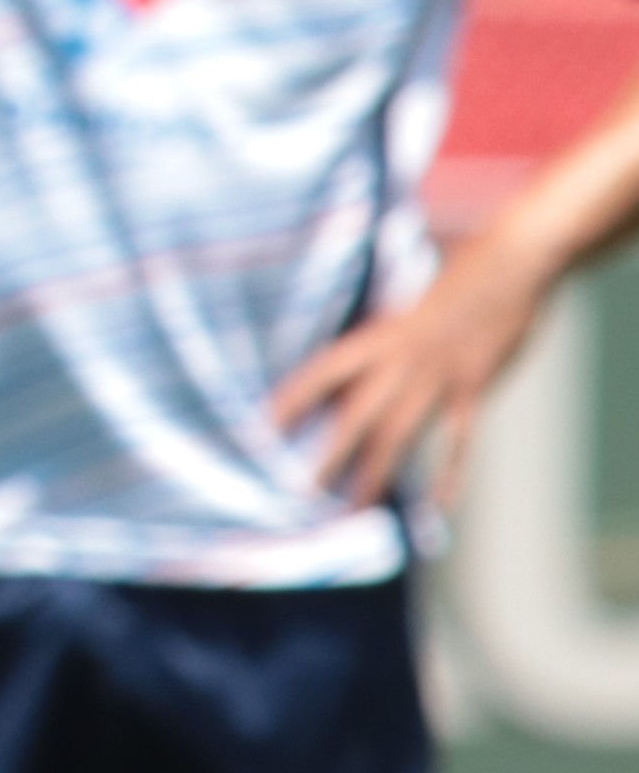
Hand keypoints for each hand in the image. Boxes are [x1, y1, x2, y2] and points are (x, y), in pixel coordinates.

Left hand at [270, 242, 547, 507]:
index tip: (262, 425)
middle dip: (329, 453)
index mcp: (378, 334)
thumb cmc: (453, 280)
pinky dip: (450, 474)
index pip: (322, 370)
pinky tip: (440, 505)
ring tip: (355, 509)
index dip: (293, 397)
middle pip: (356, 413)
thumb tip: (348, 369)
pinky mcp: (476, 384)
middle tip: (301, 491)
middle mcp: (401, 357)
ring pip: (398, 433)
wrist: (511, 263)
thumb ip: (379, 337)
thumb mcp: (404, 303)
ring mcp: (439, 374)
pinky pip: (460, 438)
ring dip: (376, 473)